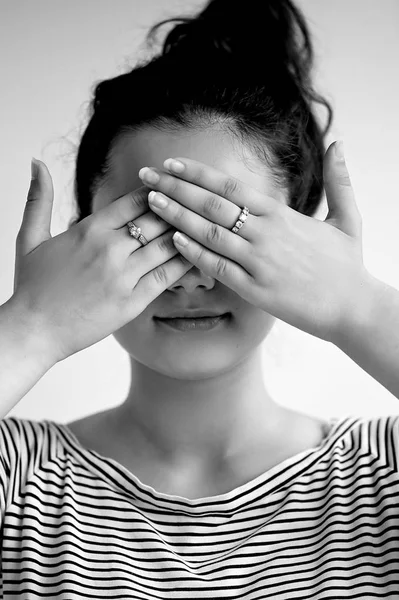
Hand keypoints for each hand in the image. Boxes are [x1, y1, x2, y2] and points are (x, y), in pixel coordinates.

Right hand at [12, 159, 191, 362]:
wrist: (34, 330)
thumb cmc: (32, 286)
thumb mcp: (29, 237)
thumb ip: (39, 199)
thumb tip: (35, 161)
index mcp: (89, 229)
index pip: (135, 200)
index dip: (159, 191)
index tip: (174, 187)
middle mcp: (109, 248)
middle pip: (157, 219)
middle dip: (179, 208)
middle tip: (200, 203)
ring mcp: (122, 276)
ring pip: (166, 245)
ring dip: (188, 233)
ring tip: (207, 225)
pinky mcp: (132, 302)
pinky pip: (166, 276)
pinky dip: (186, 263)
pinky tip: (200, 255)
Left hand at [139, 140, 370, 342]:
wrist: (353, 308)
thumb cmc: (348, 265)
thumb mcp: (347, 218)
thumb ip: (339, 180)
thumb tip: (339, 142)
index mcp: (281, 214)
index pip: (231, 186)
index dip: (197, 173)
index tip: (171, 164)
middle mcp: (266, 233)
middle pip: (212, 203)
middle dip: (175, 187)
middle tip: (145, 175)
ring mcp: (259, 262)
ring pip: (210, 233)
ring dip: (177, 216)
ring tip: (150, 203)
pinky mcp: (255, 290)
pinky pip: (219, 268)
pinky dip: (195, 253)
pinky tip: (174, 240)